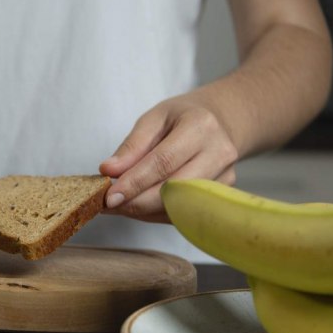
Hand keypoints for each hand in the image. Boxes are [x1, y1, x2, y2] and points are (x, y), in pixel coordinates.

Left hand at [99, 95, 238, 222]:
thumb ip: (132, 146)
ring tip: (120, 204)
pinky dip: (155, 213)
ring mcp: (224, 178)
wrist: (220, 122)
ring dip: (143, 211)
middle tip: (108, 204)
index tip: (109, 196)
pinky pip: (183, 214)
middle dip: (137, 203)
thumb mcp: (153, 119)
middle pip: (173, 190)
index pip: (163, 162)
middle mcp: (218, 154)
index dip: (134, 182)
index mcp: (200, 127)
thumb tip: (109, 171)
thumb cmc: (182, 118)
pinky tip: (139, 205)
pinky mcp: (220, 196)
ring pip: (178, 207)